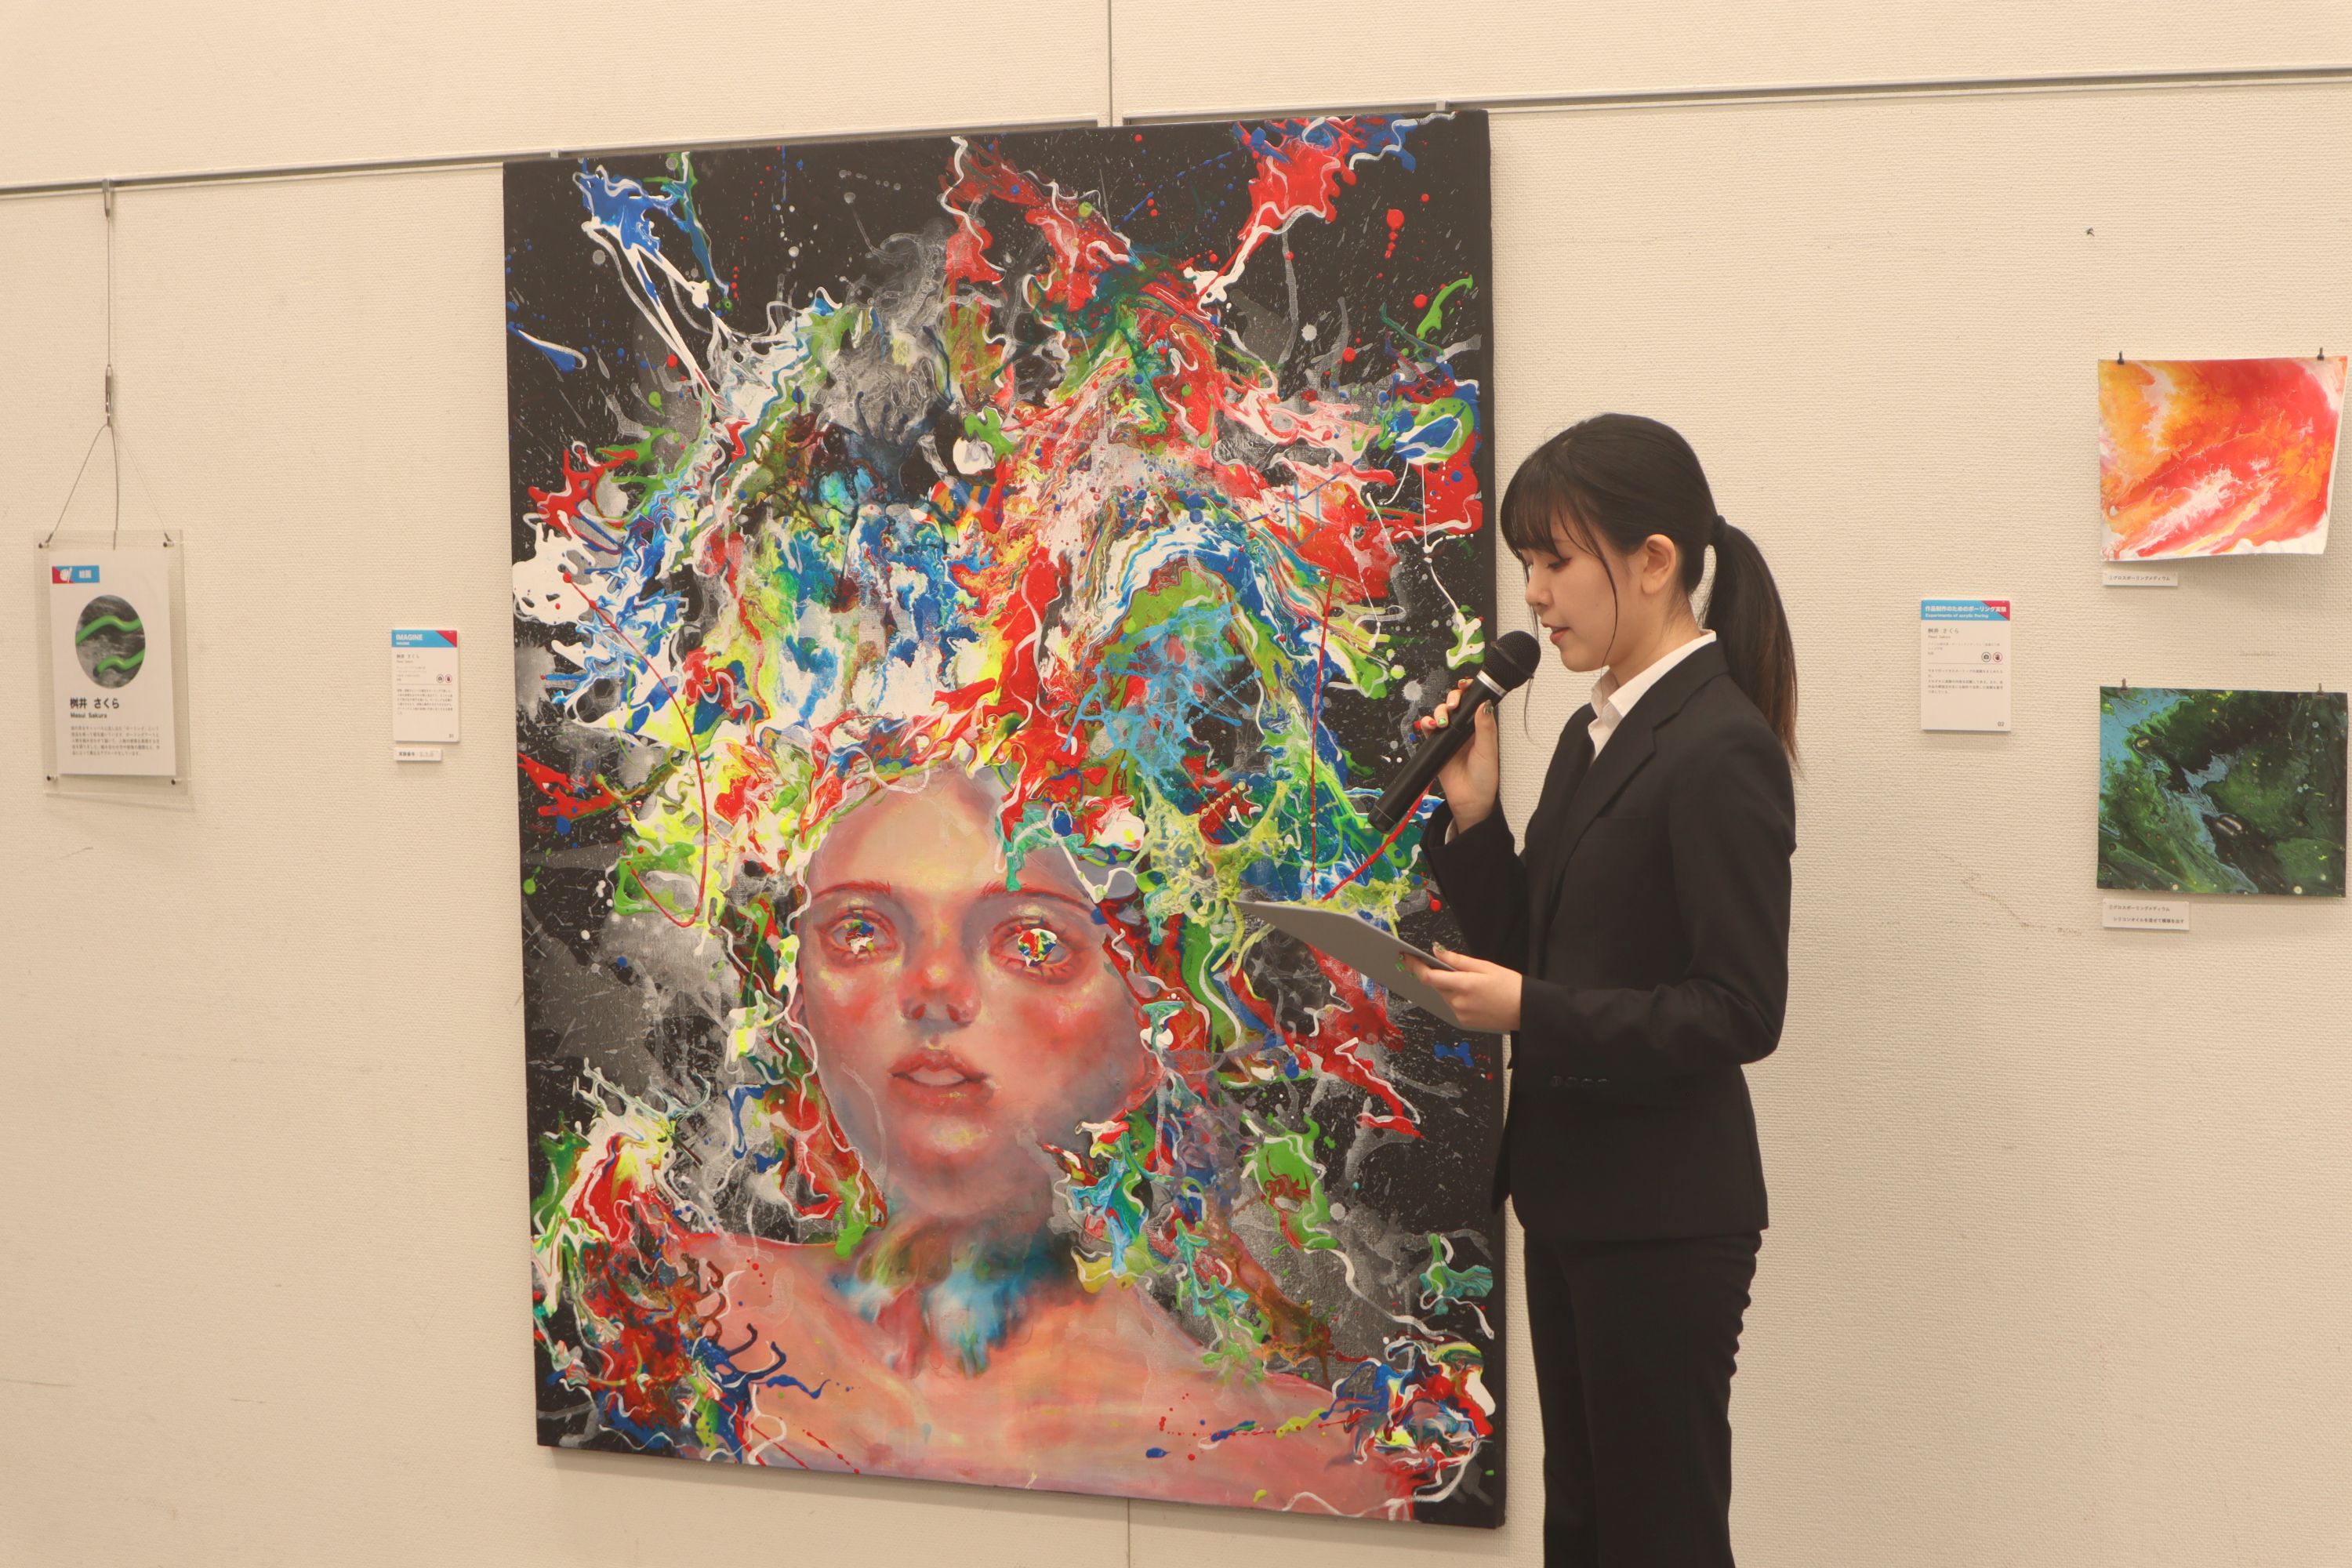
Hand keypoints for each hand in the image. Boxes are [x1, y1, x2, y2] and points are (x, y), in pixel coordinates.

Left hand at [1400, 943, 1521, 1033]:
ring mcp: (1460, 1014)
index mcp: (1463, 985)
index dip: (1414, 966)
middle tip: (1444, 965)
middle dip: (1436, 974)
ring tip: (1468, 981)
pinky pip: (1452, 1006)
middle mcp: (1458, 1002)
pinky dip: (1455, 997)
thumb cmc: (1510, 986)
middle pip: (1436, 985)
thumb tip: (1437, 952)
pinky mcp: (1464, 1022)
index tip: (1406, 957)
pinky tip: (1472, 995)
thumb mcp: (1485, 966)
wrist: (1525, 1011)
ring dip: (1447, 987)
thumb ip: (1458, 960)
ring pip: (1443, 996)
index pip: (1429, 976)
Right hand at [1415, 677, 1499, 828]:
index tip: (1465, 685)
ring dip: (1438, 711)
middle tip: (1452, 706)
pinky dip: (1426, 723)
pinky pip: (1428, 729)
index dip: (1469, 691)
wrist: (1470, 800)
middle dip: (1451, 699)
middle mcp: (1465, 729)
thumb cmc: (1485, 777)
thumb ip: (1485, 727)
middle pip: (1455, 704)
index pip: (1474, 702)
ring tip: (1441, 721)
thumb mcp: (1488, 750)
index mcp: (1481, 726)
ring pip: (1440, 713)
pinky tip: (1430, 725)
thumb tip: (1484, 704)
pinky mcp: (1437, 745)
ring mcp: (1450, 736)